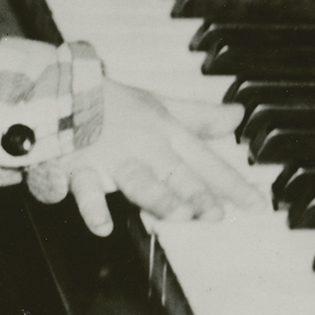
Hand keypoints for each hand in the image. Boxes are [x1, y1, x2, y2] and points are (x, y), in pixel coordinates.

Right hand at [26, 81, 261, 237]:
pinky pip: (82, 188)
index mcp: (162, 132)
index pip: (203, 160)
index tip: (257, 204)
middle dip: (195, 192)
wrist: (57, 89)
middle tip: (215, 214)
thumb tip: (236, 116)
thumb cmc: (110, 102)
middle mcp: (141, 146)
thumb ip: (197, 116)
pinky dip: (90, 206)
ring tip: (175, 214)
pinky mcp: (76, 167)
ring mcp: (109, 157)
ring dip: (155, 195)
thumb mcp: (158, 104)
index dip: (231, 182)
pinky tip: (102, 225)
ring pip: (135, 179)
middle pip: (173, 172)